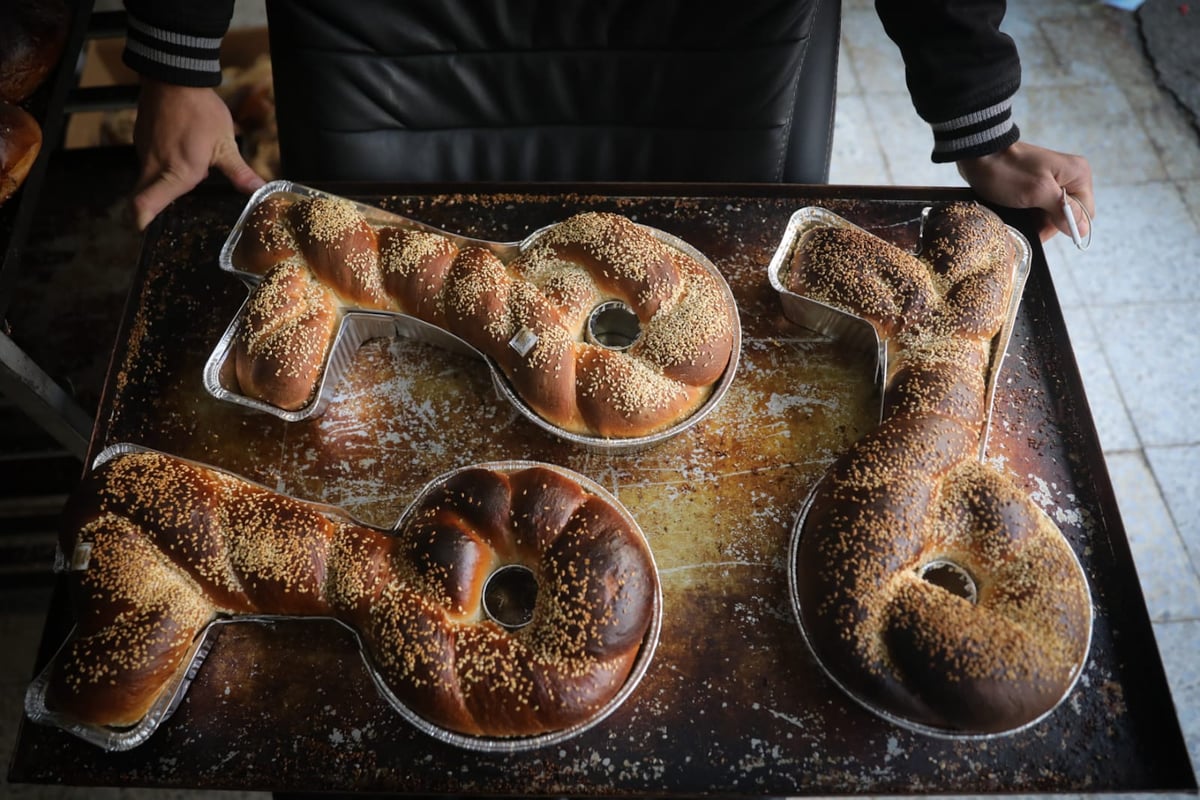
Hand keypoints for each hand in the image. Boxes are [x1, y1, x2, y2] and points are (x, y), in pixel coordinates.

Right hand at [131, 79, 265, 230]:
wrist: (174, 77)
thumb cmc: (201, 111)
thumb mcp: (226, 144)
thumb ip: (239, 172)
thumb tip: (258, 191)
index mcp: (177, 173)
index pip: (144, 204)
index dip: (141, 219)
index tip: (142, 228)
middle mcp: (154, 167)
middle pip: (144, 197)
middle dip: (154, 206)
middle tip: (169, 207)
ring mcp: (143, 152)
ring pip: (146, 178)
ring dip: (162, 182)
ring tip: (186, 168)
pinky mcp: (139, 139)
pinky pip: (147, 161)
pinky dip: (159, 164)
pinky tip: (178, 152)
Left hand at [956, 141, 1093, 243]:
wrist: (979, 155)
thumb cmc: (1008, 170)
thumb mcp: (1038, 192)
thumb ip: (1062, 209)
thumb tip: (1082, 230)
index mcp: (1078, 175)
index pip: (1085, 214)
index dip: (1067, 227)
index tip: (1043, 231)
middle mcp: (1070, 178)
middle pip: (1067, 216)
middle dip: (1048, 226)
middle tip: (1027, 229)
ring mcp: (1052, 183)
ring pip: (1051, 215)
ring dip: (1036, 223)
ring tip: (1019, 223)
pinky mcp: (1036, 187)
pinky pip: (1039, 209)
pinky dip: (1029, 217)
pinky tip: (1017, 218)